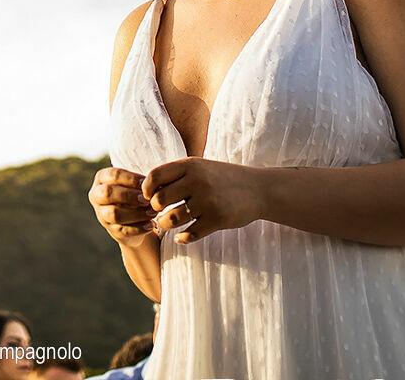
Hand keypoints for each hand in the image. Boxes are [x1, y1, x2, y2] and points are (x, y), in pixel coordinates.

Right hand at [89, 166, 157, 245]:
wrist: (134, 217)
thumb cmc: (135, 193)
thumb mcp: (134, 184)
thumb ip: (140, 183)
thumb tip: (151, 185)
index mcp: (102, 178)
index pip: (113, 175)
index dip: (130, 179)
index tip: (146, 183)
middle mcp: (97, 196)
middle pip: (108, 193)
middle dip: (129, 196)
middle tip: (147, 199)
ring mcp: (102, 214)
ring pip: (114, 214)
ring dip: (136, 213)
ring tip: (152, 212)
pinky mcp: (111, 230)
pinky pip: (123, 230)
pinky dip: (139, 228)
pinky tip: (151, 225)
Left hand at [143, 157, 262, 244]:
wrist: (258, 189)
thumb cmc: (224, 178)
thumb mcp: (201, 167)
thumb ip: (177, 174)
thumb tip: (145, 189)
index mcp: (190, 165)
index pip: (154, 176)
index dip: (146, 189)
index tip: (149, 197)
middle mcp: (197, 181)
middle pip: (159, 199)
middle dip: (154, 209)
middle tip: (158, 213)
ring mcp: (207, 201)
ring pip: (171, 218)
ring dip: (165, 225)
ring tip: (167, 224)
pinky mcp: (217, 219)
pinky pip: (189, 234)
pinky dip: (182, 238)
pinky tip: (181, 237)